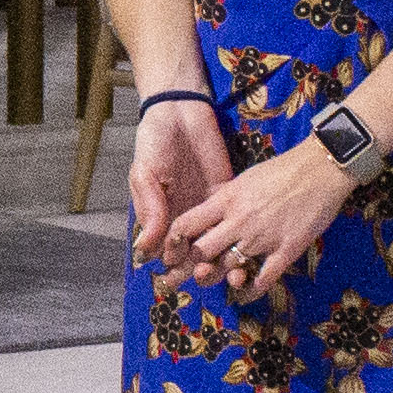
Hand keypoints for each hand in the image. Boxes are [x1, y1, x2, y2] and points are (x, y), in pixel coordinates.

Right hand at [123, 95, 232, 268]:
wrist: (181, 111)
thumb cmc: (154, 142)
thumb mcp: (144, 175)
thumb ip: (149, 209)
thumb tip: (147, 247)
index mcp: (160, 215)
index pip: (165, 249)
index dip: (170, 265)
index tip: (174, 282)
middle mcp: (184, 216)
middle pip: (192, 251)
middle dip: (197, 268)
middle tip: (203, 279)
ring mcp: (207, 207)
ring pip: (215, 240)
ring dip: (221, 258)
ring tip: (228, 271)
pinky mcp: (227, 194)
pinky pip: (232, 219)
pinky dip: (239, 236)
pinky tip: (247, 250)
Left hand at [166, 139, 355, 302]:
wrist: (321, 168)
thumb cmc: (283, 170)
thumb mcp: (244, 178)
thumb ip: (224, 197)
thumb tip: (206, 209)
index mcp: (226, 199)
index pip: (186, 224)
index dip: (172, 243)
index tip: (168, 253)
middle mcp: (239, 220)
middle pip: (201, 251)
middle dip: (187, 267)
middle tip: (179, 277)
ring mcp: (262, 237)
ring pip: (227, 268)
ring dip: (215, 278)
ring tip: (208, 281)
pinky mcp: (286, 250)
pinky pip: (262, 279)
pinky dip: (249, 290)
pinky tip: (242, 293)